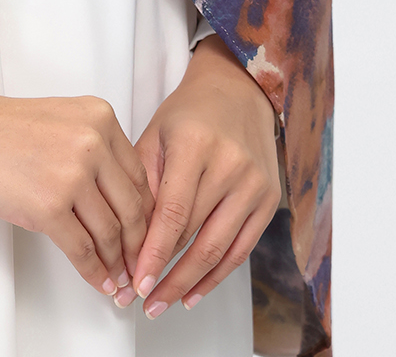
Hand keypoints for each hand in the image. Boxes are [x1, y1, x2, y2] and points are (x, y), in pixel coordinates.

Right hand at [0, 66, 152, 303]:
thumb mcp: (62, 122)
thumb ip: (96, 150)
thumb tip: (118, 200)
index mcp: (100, 118)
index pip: (139, 177)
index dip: (146, 214)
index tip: (146, 235)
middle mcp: (93, 143)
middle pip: (133, 208)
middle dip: (138, 246)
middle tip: (138, 265)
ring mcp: (71, 175)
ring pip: (110, 234)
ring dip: (117, 264)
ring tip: (119, 279)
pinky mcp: (47, 206)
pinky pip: (83, 251)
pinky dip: (95, 273)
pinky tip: (99, 281)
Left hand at [131, 35, 280, 318]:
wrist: (237, 91)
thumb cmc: (188, 113)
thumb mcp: (155, 135)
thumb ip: (142, 183)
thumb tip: (127, 239)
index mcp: (195, 144)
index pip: (173, 213)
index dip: (154, 253)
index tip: (135, 281)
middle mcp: (229, 165)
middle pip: (195, 235)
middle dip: (165, 274)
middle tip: (141, 300)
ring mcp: (253, 184)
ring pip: (218, 249)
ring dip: (188, 283)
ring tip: (162, 303)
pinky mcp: (268, 200)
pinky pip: (241, 250)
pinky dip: (216, 276)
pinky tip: (194, 293)